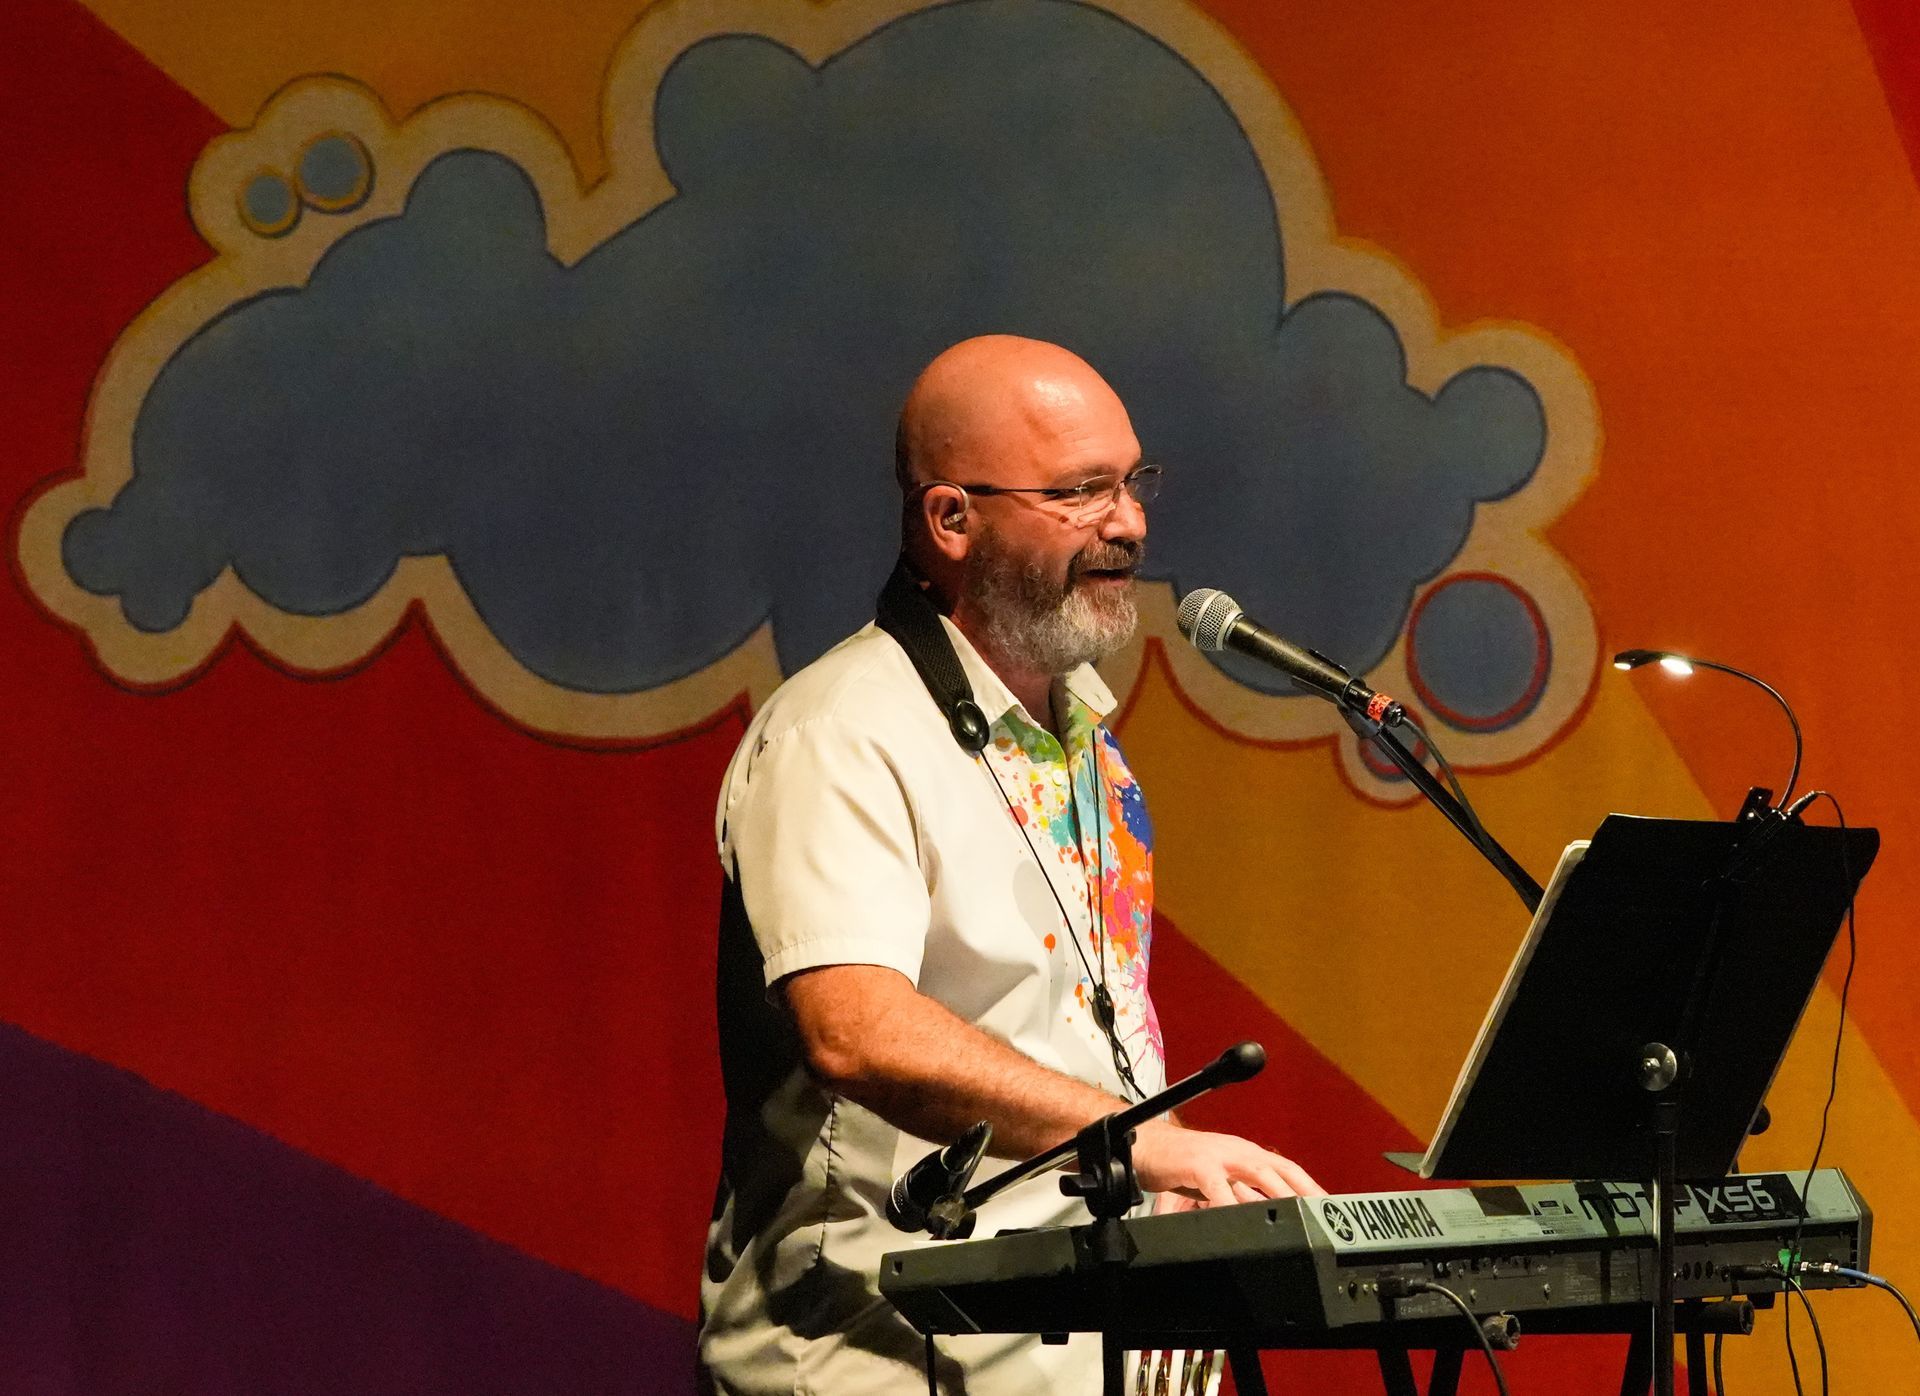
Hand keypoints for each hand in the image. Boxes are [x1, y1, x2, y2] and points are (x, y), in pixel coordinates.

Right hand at [1133, 1121, 1323, 1209]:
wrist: (1144, 1146)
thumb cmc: (1181, 1165)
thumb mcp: (1220, 1180)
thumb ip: (1243, 1194)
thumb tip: (1267, 1216)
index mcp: (1247, 1153)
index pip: (1288, 1169)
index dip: (1312, 1188)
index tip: (1332, 1209)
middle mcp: (1239, 1150)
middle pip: (1281, 1169)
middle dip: (1306, 1192)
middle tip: (1326, 1215)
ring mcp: (1220, 1155)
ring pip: (1258, 1172)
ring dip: (1281, 1194)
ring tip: (1298, 1216)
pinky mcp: (1197, 1164)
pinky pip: (1218, 1185)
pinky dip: (1230, 1202)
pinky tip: (1237, 1218)